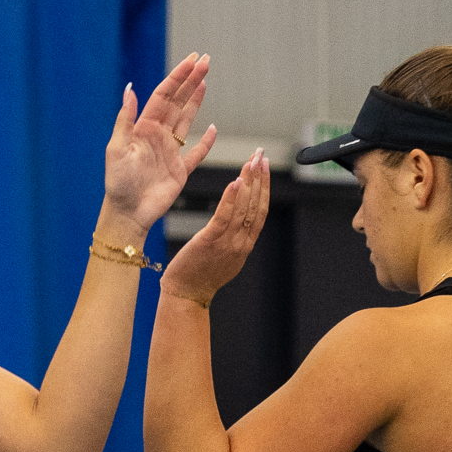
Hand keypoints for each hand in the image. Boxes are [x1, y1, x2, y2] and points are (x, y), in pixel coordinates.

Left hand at [103, 53, 215, 232]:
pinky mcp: (180, 171)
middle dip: (191, 81)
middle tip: (205, 61)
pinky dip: (206, 142)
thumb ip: (125, 119)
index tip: (191, 61)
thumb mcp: (116, 149)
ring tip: (205, 81)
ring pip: (186, 120)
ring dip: (196, 101)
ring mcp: (170, 152)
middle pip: (178, 102)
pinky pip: (196, 153)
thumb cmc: (118, 184)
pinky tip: (214, 129)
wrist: (127, 213)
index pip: (164, 96)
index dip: (178, 77)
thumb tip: (130, 88)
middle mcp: (158, 136)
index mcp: (144, 128)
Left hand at [160, 150, 269, 306]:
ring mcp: (227, 243)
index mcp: (245, 245)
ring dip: (249, 182)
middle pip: (255, 205)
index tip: (265, 167)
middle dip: (260, 178)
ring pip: (243, 208)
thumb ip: (235, 238)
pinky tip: (235, 182)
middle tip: (262, 155)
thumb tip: (239, 220)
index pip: (260, 210)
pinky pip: (224, 217)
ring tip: (252, 161)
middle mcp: (241, 242)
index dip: (264, 187)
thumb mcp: (225, 257)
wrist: (186, 295)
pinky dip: (231, 199)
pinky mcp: (210, 241)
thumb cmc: (200, 275)